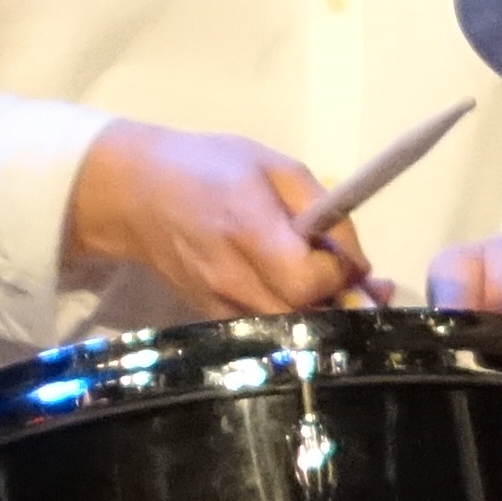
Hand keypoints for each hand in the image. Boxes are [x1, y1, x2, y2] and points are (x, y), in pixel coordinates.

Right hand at [65, 123, 366, 319]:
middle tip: (365, 284)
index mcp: (248, 231)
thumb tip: (358, 263)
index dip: (338, 272)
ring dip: (322, 315)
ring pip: (288, 332)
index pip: (308, 280)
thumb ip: (325, 211)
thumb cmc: (212, 168)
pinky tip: (303, 296)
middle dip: (340, 301)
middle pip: (303, 317)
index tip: (345, 255)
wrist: (136, 194)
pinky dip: (292, 320)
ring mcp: (217, 305)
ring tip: (338, 289)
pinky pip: (266, 332)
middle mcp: (230, 279)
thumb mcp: (278, 168)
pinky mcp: (210, 318)